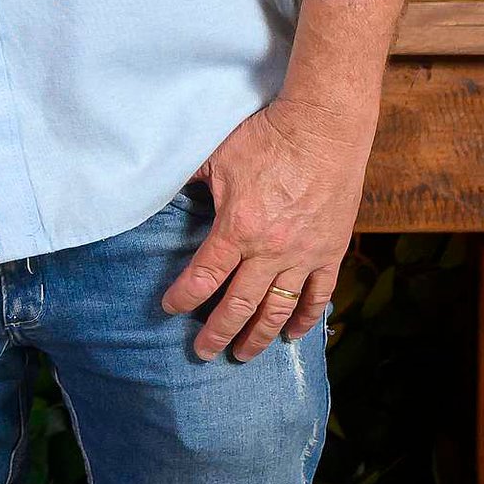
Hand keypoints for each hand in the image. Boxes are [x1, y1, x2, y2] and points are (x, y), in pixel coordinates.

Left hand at [160, 95, 367, 360]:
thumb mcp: (215, 155)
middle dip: (217, 333)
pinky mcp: (330, 251)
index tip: (169, 308)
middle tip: (202, 353)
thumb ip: (187, 179)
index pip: (203, 277)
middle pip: (238, 305)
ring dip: (258, 336)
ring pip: (278, 310)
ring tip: (243, 355)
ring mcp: (303, 255)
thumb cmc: (267, 136)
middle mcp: (270, 251)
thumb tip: (153, 185)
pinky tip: (294, 336)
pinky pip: (318, 296)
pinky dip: (306, 319)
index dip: (183, 297)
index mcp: (238, 228)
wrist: (324, 127)